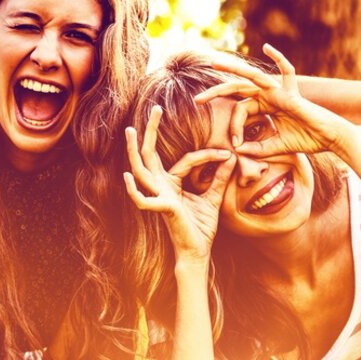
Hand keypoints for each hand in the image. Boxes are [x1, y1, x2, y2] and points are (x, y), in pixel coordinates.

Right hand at [123, 105, 236, 262]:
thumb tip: (232, 157)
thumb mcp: (213, 197)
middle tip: (155, 108)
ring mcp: (159, 197)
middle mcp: (161, 187)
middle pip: (151, 154)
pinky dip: (134, 190)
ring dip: (134, 150)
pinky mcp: (163, 209)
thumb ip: (219, 178)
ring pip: (142, 170)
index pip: (187, 159)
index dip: (208, 155)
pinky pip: (144, 200)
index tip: (228, 154)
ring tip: (130, 130)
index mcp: (172, 183)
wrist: (199, 250)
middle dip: (151, 131)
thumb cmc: (201, 227)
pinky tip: (128, 177)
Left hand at [194, 44, 355, 156]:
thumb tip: (237, 151)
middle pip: (238, 90)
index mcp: (265, 107)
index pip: (240, 111)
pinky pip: (286, 71)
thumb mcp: (275, 147)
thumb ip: (257, 149)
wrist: (329, 138)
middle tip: (197, 100)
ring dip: (232, 68)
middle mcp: (269, 96)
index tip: (236, 144)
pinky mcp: (290, 93)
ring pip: (252, 77)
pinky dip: (278, 57)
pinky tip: (267, 47)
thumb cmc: (306, 140)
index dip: (233, 127)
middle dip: (217, 92)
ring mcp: (279, 91)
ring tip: (214, 63)